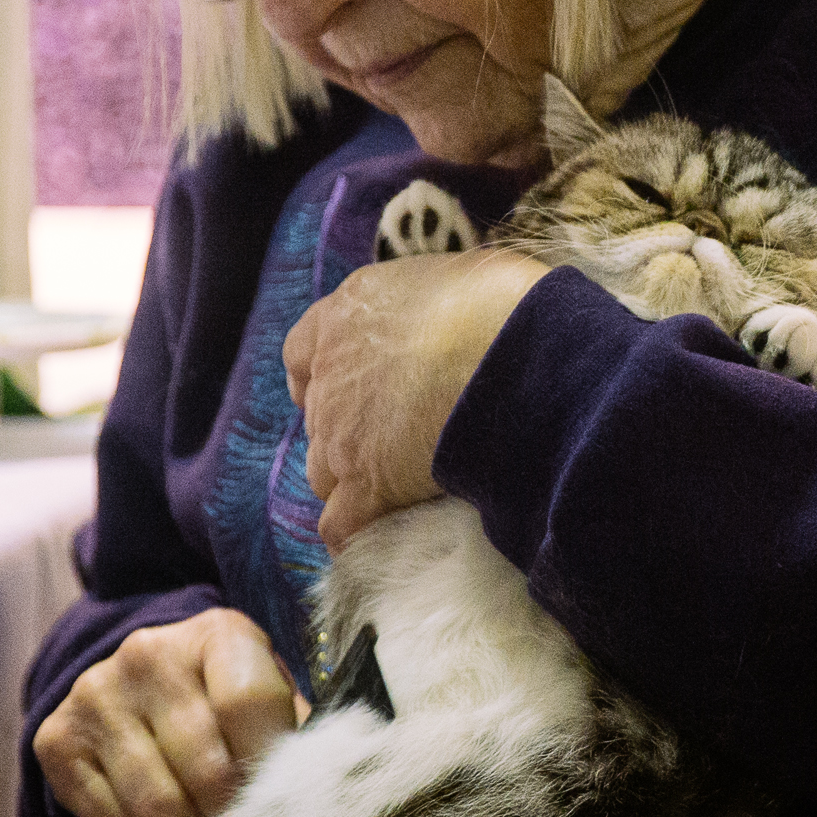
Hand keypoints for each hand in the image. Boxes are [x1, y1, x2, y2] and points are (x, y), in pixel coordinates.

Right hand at [33, 609, 307, 816]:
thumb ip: (299, 742)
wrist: (143, 685)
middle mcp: (149, 653)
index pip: (248, 704)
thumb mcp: (274, 700)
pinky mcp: (56, 738)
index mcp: (219, 632)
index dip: (270, 768)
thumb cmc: (232, 704)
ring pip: (157, 805)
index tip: (282, 801)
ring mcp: (95, 693)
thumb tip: (319, 806)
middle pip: (206, 768)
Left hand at [284, 246, 549, 551]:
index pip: (302, 352)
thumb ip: (432, 306)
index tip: (339, 387)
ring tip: (395, 489)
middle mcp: (331, 374)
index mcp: (345, 316)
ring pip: (323, 472)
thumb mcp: (458, 278)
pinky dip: (353, 533)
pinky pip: (341, 523)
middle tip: (394, 441)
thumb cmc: (503, 304)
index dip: (319, 376)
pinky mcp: (367, 483)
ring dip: (349, 483)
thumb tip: (456, 317)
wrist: (514, 354)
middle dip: (345, 433)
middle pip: (318, 419)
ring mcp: (342, 433)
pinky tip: (372, 538)